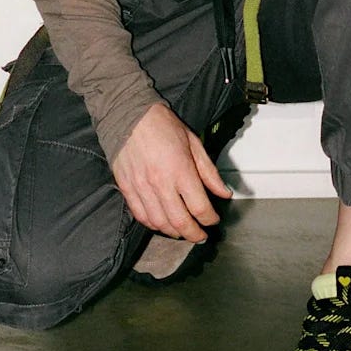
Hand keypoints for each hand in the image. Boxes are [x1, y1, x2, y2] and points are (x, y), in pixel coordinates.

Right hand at [111, 104, 231, 240]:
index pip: (199, 207)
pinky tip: (162, 223)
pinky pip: (141, 216)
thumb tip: (223, 193)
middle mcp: (160, 183)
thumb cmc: (162, 125)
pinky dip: (153, 225)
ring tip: (183, 231)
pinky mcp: (126, 188)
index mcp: (180, 170)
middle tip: (201, 236)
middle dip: (194, 234)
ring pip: (160, 223)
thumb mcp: (193, 143)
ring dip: (174, 232)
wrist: (128, 114)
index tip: (213, 220)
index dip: (210, 219)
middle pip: (180, 222)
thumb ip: (209, 172)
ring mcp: (141, 188)